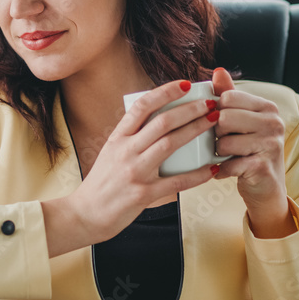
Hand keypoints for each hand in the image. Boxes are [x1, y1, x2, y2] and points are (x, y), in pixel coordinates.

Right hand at [66, 79, 218, 243]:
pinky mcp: (144, 194)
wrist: (85, 214)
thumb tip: (157, 121)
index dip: (165, 92)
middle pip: (162, 122)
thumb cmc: (101, 184)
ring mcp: (135, 172)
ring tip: (213, 122)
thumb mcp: (110, 153)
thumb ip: (131, 138)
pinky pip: (177, 181)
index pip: (142, 106)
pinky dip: (198, 174)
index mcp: (117, 138)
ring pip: (170, 143)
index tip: (185, 85)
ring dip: (195, 129)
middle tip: (210, 103)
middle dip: (190, 109)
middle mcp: (125, 151)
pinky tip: (212, 167)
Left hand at [211, 68, 295, 237]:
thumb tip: (217, 70)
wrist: (266, 188)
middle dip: (216, 133)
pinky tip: (226, 170)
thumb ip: (228, 95)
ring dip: (218, 153)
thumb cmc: (248, 151)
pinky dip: (221, 170)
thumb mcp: (240, 121)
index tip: (221, 125)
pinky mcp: (263, 166)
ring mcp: (271, 144)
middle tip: (223, 143)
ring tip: (227, 156)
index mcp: (267, 107)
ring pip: (223, 141)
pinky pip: (228, 164)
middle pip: (223, 117)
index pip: (226, 97)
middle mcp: (273, 122)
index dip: (215, 112)